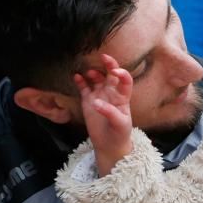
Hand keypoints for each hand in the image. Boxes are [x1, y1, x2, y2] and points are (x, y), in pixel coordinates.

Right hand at [73, 53, 134, 175]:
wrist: (110, 145)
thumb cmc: (120, 133)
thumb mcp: (120, 124)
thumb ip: (110, 112)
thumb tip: (96, 102)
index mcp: (123, 97)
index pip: (125, 81)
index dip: (122, 73)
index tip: (116, 71)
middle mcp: (111, 93)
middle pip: (111, 74)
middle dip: (109, 64)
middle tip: (103, 57)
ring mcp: (99, 96)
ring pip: (96, 78)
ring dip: (93, 72)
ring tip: (89, 72)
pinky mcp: (88, 101)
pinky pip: (83, 87)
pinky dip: (80, 81)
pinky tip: (76, 77)